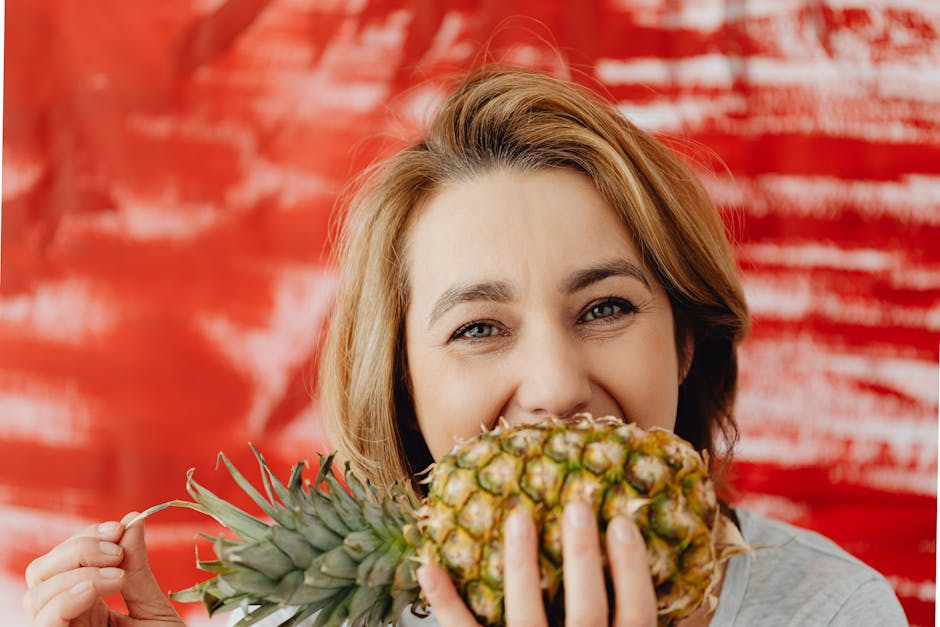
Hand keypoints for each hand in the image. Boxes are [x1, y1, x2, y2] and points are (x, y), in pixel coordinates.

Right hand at [23, 512, 185, 626]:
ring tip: (118, 576)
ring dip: (76, 573)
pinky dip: (64, 600)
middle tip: (117, 551)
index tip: (121, 527)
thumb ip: (138, 571)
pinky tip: (93, 589)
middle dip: (77, 549)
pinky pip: (43, 625)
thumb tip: (134, 520)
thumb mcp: (155, 611)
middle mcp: (65, 622)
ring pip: (36, 595)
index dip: (87, 538)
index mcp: (85, 608)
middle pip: (42, 573)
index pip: (64, 562)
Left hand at [417, 501, 656, 625]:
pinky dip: (444, 601)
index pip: (634, 614)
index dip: (631, 567)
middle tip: (576, 505)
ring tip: (519, 517)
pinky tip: (428, 564)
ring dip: (520, 563)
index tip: (622, 522)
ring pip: (524, 614)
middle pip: (585, 607)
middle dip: (581, 554)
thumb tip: (692, 604)